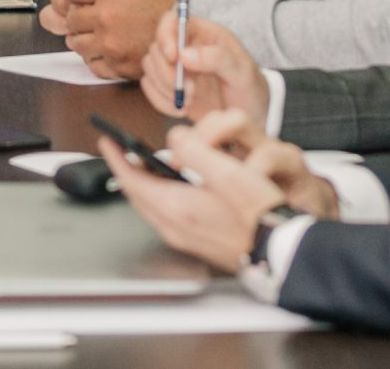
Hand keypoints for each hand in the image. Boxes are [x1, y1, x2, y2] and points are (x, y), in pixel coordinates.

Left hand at [35, 0, 176, 77]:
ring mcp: (112, 45)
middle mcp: (106, 18)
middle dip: (79, 15)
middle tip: (95, 13)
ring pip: (76, 43)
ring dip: (85, 37)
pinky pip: (92, 64)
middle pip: (69, 19)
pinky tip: (112, 47)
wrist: (195, 25)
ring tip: (104, 30)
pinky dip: (98, 57)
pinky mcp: (120, 66)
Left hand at [105, 109, 325, 274]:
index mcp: (176, 207)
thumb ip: (194, 149)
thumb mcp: (226, 170)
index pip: (132, 180)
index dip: (117, 158)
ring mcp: (185, 238)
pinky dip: (163, 195)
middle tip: (124, 152)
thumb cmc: (260, 213)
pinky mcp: (197, 242)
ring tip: (149, 165)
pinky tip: (176, 186)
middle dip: (129, 171)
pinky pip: (168, 213)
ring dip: (147, 183)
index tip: (107, 142)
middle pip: (139, 195)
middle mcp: (175, 226)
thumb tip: (174, 138)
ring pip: (153, 204)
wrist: (283, 250)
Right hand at [141, 13, 267, 122]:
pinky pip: (149, 87)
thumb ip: (217, 58)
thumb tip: (184, 54)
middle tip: (190, 91)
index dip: (166, 35)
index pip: (173, 20)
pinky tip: (180, 109)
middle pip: (156, 47)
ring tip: (189, 101)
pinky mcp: (168, 87)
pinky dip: (160, 101)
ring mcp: (176, 67)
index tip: (173, 57)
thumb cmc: (251, 91)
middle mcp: (186, 47)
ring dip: (164, 87)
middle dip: (167, 72)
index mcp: (205, 34)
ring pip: (150, 67)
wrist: (252, 119)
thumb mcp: (242, 73)